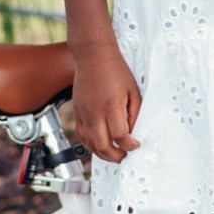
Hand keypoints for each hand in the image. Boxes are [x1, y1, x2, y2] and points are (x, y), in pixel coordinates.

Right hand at [70, 42, 141, 162]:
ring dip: (103, 154)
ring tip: (115, 153)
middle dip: (116, 156)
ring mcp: (84, 114)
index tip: (136, 145)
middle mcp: (95, 112)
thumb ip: (134, 113)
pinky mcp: (77, 113)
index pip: (120, 136)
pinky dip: (91, 145)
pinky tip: (101, 145)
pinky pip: (82, 136)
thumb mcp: (133, 91)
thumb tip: (133, 132)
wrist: (93, 57)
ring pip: (90, 145)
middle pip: (103, 146)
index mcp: (112, 105)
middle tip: (125, 155)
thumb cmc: (116, 71)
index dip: (130, 145)